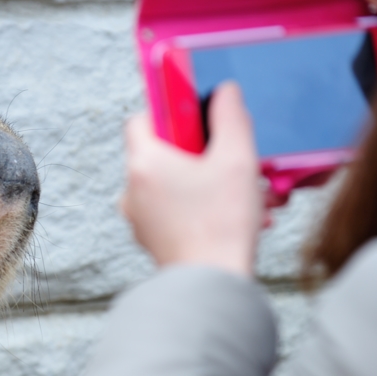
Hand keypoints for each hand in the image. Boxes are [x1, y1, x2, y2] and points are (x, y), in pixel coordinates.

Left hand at [121, 83, 263, 276]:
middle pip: (162, 152)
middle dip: (201, 152)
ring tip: (245, 194)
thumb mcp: (237, 158)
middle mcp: (131, 189)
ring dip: (208, 181)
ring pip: (173, 183)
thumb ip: (230, 116)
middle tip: (231, 159)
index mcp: (143, 164)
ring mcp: (138, 216)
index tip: (197, 114)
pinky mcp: (151, 238)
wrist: (212, 284)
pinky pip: (174, 209)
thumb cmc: (222, 223)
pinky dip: (201, 206)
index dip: (170, 111)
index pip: (142, 119)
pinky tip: (236, 216)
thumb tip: (224, 91)